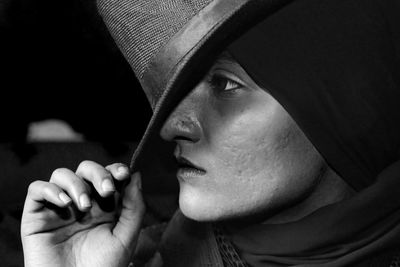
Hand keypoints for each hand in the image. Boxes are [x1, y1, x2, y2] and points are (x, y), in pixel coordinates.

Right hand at [21, 161, 144, 266]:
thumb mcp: (125, 237)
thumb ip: (134, 207)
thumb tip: (136, 175)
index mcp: (104, 205)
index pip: (108, 175)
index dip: (115, 169)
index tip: (124, 174)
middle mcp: (82, 202)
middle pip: (86, 169)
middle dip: (98, 174)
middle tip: (107, 190)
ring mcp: (59, 207)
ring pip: (61, 174)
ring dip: (75, 183)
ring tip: (83, 206)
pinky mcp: (37, 216)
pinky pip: (36, 189)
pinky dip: (49, 190)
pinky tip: (64, 203)